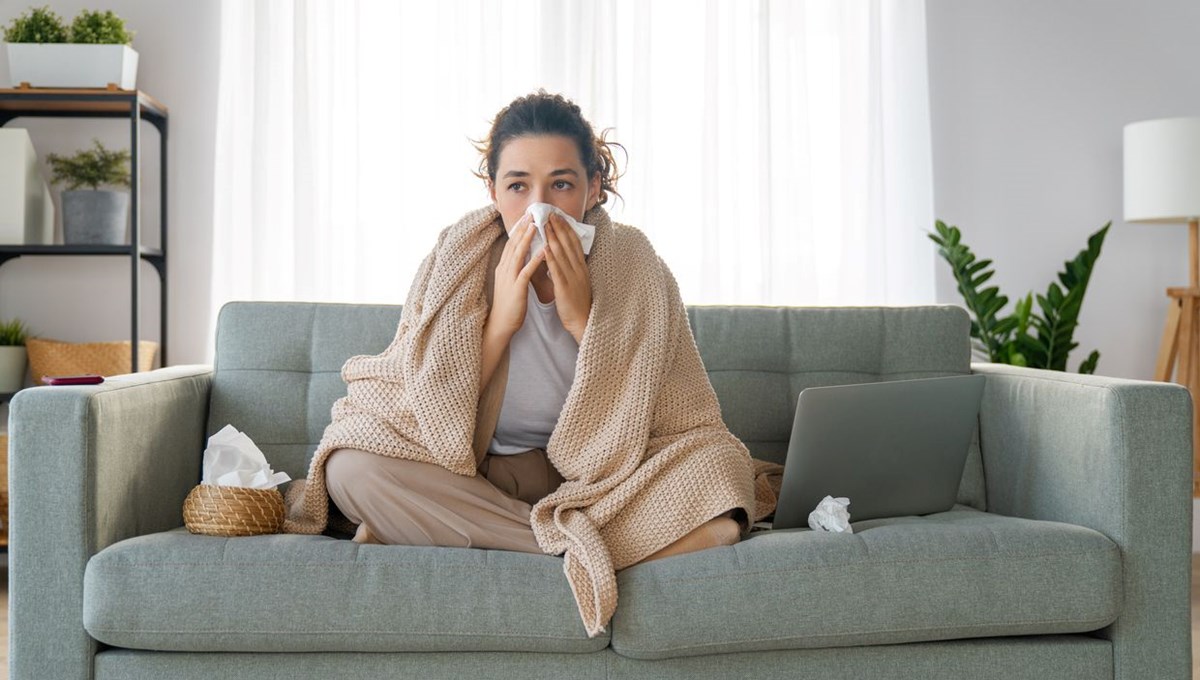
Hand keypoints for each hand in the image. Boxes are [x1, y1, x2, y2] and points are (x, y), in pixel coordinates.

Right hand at [488, 213, 543, 337]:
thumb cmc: (509, 304)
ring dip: (527, 239)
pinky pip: (526, 272)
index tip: (526, 216)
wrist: (500, 324)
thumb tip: (523, 255)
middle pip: (513, 244)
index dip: (519, 229)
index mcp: (503, 267)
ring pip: (518, 254)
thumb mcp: (510, 282)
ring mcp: (509, 278)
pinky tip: (542, 251)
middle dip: (522, 228)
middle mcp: (504, 269)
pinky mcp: (516, 289)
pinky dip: (534, 260)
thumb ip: (515, 268)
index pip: (511, 243)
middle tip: (531, 213)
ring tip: (536, 225)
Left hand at [544, 212, 591, 342]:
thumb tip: (561, 255)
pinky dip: (550, 257)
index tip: (558, 216)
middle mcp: (578, 269)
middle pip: (568, 244)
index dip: (566, 228)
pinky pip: (557, 269)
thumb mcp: (577, 281)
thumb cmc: (577, 303)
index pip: (574, 243)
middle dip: (558, 227)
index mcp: (581, 267)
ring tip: (545, 224)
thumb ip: (570, 268)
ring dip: (553, 237)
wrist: (583, 321)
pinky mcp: (565, 287)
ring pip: (562, 253)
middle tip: (550, 213)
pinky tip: (544, 247)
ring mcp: (572, 277)